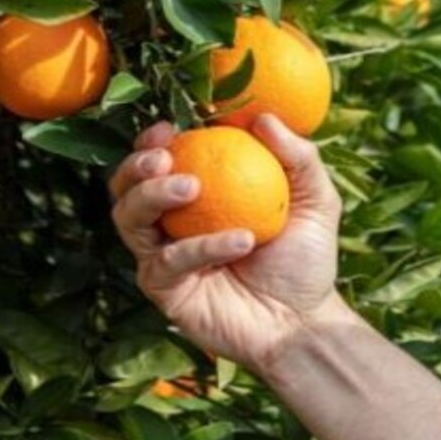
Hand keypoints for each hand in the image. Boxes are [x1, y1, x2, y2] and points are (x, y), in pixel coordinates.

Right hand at [109, 114, 345, 370]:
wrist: (304, 322)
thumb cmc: (306, 259)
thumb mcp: (315, 199)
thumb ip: (297, 156)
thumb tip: (264, 117)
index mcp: (195, 196)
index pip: (157, 161)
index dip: (152, 141)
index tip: (169, 127)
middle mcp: (170, 225)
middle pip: (125, 188)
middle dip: (135, 166)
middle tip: (165, 158)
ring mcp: (163, 258)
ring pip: (128, 220)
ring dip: (153, 196)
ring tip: (193, 187)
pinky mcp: (165, 292)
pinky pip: (167, 263)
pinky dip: (201, 247)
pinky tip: (241, 240)